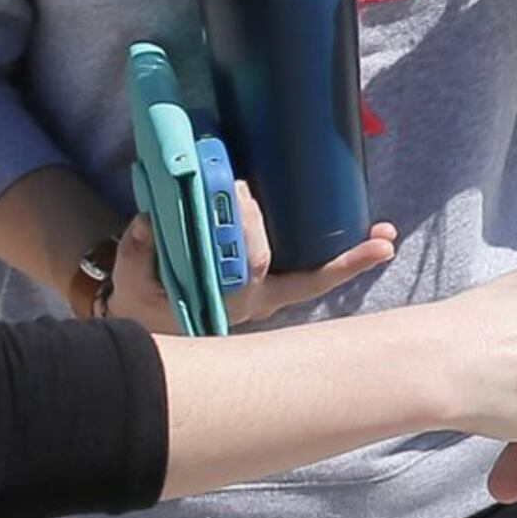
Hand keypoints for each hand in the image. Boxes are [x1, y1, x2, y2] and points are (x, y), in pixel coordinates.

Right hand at [113, 188, 398, 329]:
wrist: (152, 331)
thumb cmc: (145, 304)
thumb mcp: (133, 281)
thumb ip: (139, 252)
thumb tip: (149, 222)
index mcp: (221, 299)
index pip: (250, 267)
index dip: (251, 232)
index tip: (252, 201)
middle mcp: (253, 301)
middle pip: (274, 260)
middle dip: (261, 223)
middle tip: (242, 186)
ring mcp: (268, 296)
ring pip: (311, 277)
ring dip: (350, 258)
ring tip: (383, 236)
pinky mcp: (274, 286)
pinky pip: (312, 275)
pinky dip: (345, 262)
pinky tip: (377, 238)